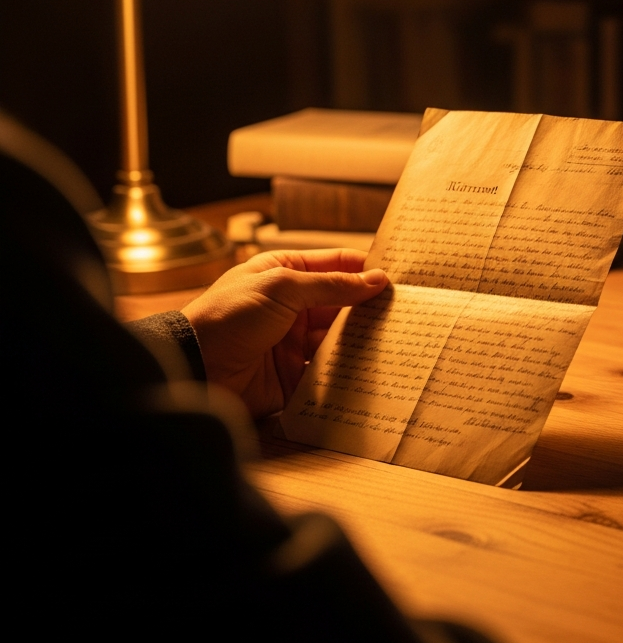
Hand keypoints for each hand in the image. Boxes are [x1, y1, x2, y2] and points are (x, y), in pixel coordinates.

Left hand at [181, 249, 387, 418]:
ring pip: (339, 339)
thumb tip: (375, 279)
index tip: (398, 279)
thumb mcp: (281, 287)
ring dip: (362, 340)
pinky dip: (347, 372)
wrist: (195, 370)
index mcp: (284, 274)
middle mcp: (291, 307)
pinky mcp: (293, 376)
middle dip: (370, 308)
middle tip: (407, 311)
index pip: (335, 266)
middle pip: (342, 304)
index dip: (365, 270)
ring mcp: (293, 342)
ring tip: (397, 340)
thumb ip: (331, 285)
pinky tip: (372, 369)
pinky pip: (328, 372)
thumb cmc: (228, 317)